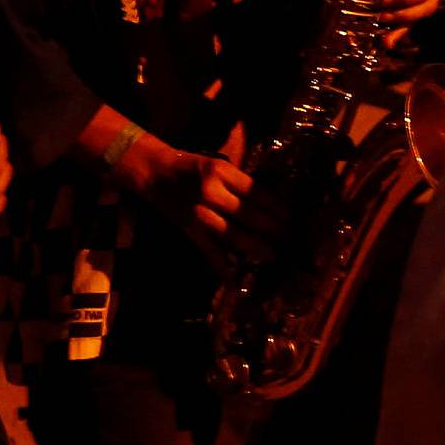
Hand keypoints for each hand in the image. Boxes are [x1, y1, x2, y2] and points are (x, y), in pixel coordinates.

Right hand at [133, 142, 282, 260]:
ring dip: (256, 247)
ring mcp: (199, 212)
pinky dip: (223, 267)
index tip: (290, 216)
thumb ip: (240, 184)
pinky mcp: (190, 229)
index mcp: (220, 171)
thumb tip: (273, 205)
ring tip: (272, 254)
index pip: (257, 192)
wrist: (154, 172)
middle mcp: (210, 191)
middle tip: (287, 236)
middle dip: (272, 228)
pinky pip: (210, 250)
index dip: (277, 207)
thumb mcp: (216, 165)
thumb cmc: (190, 167)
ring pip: (234, 235)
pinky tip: (235, 278)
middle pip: (250, 214)